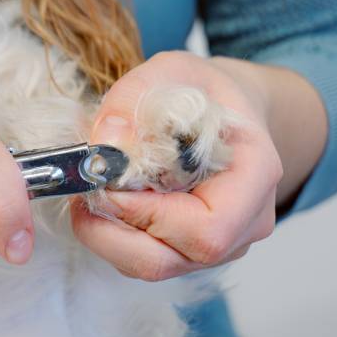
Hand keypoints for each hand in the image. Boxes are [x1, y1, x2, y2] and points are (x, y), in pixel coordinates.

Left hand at [71, 51, 326, 281]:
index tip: (106, 183)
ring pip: (153, 265)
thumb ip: (133, 99)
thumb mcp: (168, 71)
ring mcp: (221, 243)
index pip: (207, 229)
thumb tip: (105, 143)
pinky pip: (146, 258)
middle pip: (173, 259)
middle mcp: (244, 223)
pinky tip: (105, 201)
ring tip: (88, 194)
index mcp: (254, 176)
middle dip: (112, 233)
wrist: (222, 106)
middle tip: (82, 194)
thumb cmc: (203, 91)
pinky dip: (114, 236)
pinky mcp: (190, 248)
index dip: (147, 215)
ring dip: (107, 236)